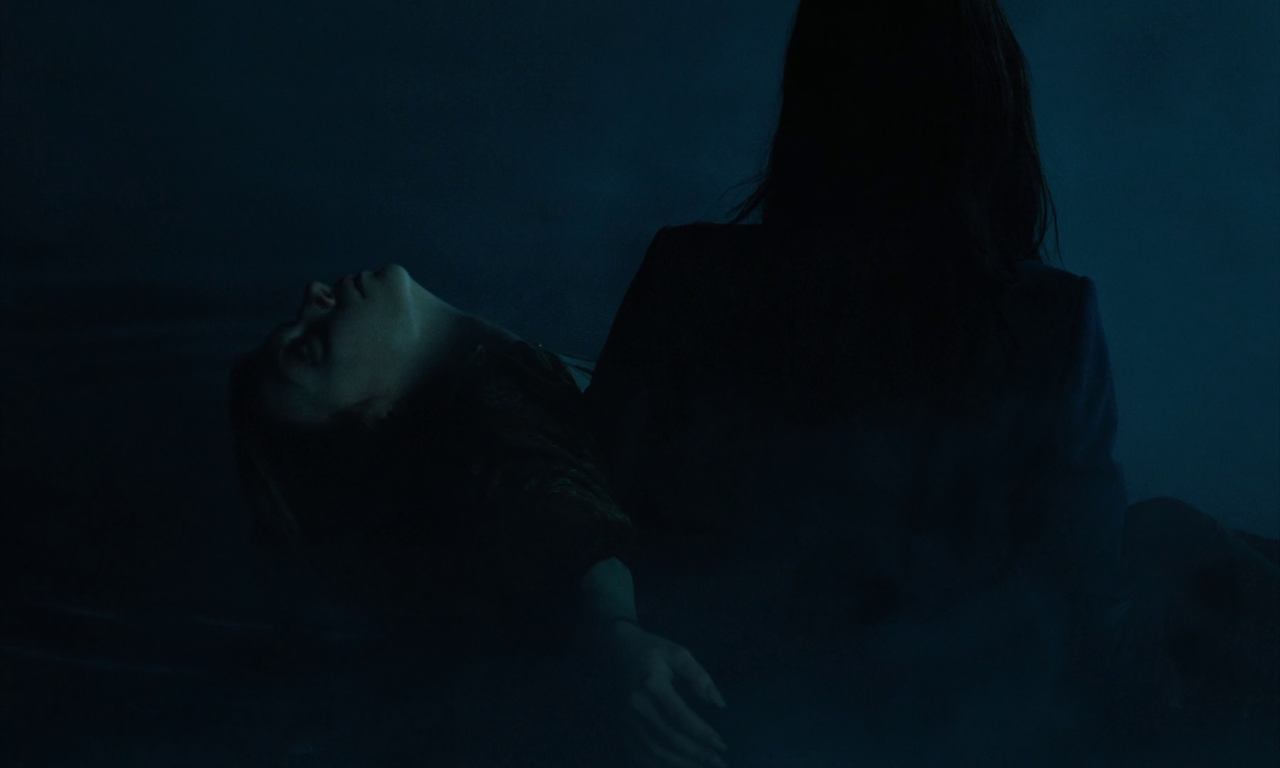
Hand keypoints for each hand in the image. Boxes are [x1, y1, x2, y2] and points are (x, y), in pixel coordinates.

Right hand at [597, 621, 729, 767]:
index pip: (681, 717)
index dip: (702, 734)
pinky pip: (638, 752)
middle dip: (696, 754)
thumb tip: (719, 704)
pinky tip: (677, 766)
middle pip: (669, 738)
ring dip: (679, 764)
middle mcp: (636, 705)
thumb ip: (699, 677)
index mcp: (652, 684)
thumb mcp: (677, 653)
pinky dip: (657, 764)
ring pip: (653, 750)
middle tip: (719, 763)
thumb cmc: (650, 649)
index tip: (721, 745)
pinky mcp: (617, 726)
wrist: (612, 648)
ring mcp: (623, 718)